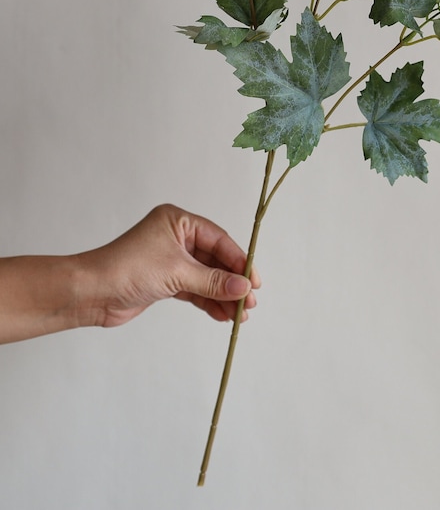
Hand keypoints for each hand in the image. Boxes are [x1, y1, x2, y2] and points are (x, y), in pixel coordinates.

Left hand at [78, 204, 260, 327]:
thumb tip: (243, 288)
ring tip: (239, 314)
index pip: (219, 240)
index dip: (239, 260)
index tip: (254, 280)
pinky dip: (208, 301)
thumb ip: (213, 281)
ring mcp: (171, 259)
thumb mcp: (177, 272)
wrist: (89, 294)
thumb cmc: (126, 269)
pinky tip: (222, 314)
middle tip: (249, 301)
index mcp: (179, 221)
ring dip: (222, 295)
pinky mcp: (165, 280)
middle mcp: (176, 237)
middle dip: (232, 281)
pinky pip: (195, 289)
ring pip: (206, 277)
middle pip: (215, 259)